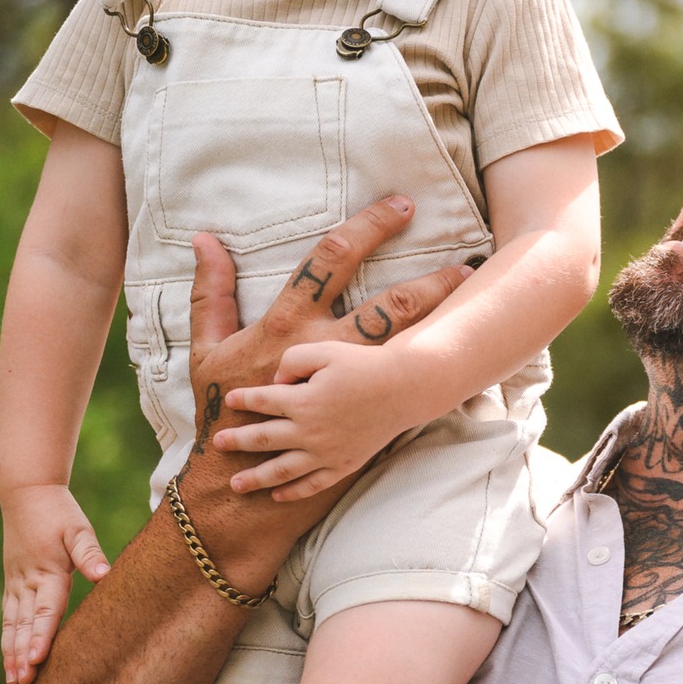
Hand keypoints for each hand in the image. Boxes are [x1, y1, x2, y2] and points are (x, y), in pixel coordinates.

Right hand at [1, 485, 110, 683]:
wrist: (26, 493)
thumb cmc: (58, 512)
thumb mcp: (78, 528)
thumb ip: (90, 553)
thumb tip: (104, 575)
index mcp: (47, 571)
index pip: (45, 610)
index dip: (41, 636)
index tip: (37, 659)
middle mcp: (27, 581)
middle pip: (25, 624)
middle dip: (23, 654)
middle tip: (24, 681)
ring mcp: (16, 582)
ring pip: (12, 624)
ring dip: (11, 652)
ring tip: (13, 681)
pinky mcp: (13, 582)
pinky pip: (8, 616)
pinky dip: (7, 638)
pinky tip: (9, 659)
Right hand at [176, 197, 471, 582]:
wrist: (236, 477)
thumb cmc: (219, 407)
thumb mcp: (207, 348)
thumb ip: (211, 292)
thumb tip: (204, 238)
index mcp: (288, 327)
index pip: (330, 260)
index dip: (367, 229)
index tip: (400, 206)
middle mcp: (324, 351)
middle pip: (390, 307)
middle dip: (430, 283)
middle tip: (467, 263)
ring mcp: (349, 386)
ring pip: (405, 346)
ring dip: (443, 324)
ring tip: (478, 306)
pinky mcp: (362, 415)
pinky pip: (406, 389)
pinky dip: (436, 373)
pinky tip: (464, 362)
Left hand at [213, 340, 420, 500]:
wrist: (404, 389)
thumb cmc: (364, 365)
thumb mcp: (324, 350)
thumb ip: (292, 361)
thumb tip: (275, 383)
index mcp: (302, 401)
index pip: (262, 401)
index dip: (243, 400)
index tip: (230, 399)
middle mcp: (310, 431)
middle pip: (264, 439)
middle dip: (237, 441)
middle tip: (217, 444)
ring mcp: (326, 453)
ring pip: (283, 470)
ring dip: (257, 478)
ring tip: (236, 485)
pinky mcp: (343, 465)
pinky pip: (313, 484)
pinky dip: (294, 492)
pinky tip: (277, 496)